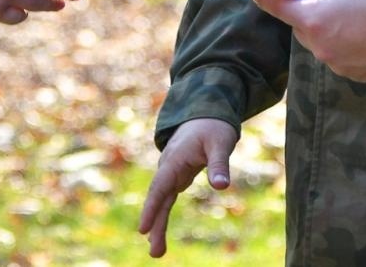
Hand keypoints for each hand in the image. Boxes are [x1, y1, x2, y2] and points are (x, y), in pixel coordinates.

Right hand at [138, 117, 238, 257]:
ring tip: (156, 252)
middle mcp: (168, 168)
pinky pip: (166, 199)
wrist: (205, 113)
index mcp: (174, 160)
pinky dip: (162, 214)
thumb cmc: (213, 127)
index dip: (152, 208)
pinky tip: (158, 232)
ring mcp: (171, 174)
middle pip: (158, 199)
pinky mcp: (177, 177)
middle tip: (155, 253)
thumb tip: (222, 187)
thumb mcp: (220, 143)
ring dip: (157, 224)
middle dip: (154, 224)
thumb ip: (219, 165)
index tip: (143, 229)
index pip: (160, 187)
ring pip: (161, 201)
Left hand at [252, 0, 365, 81]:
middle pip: (302, 28)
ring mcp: (338, 65)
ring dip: (329, 31)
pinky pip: (341, 56)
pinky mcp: (356, 75)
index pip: (279, 9)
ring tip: (355, 15)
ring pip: (322, 43)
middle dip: (309, 14)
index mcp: (313, 22)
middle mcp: (320, 48)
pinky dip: (346, 45)